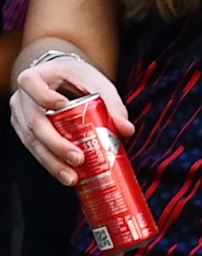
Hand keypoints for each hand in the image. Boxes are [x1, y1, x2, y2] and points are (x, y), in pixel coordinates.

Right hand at [11, 51, 126, 187]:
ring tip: (72, 177)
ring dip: (53, 162)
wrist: (64, 82)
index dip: (44, 96)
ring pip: (33, 141)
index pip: (31, 82)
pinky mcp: (27, 134)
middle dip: (56, 144)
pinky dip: (52, 165)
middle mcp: (23, 98)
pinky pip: (37, 151)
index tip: (62, 105)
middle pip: (34, 121)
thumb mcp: (97, 84)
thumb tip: (126, 129)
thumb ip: (112, 104)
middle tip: (77, 159)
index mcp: (35, 77)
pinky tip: (67, 176)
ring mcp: (22, 117)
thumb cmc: (79, 80)